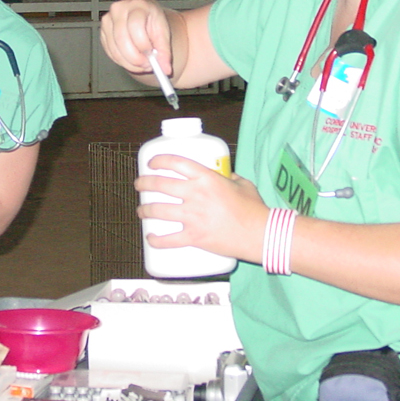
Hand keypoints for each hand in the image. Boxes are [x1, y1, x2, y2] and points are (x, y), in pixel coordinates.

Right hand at [100, 0, 174, 76]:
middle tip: (147, 66)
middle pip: (122, 38)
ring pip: (114, 48)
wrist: (144, 17)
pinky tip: (132, 61)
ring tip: (142, 64)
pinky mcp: (103, 32)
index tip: (151, 55)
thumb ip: (164, 51)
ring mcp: (108, 20)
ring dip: (129, 62)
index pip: (135, 25)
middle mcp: (119, 9)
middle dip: (135, 57)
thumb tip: (165, 69)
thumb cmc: (153, 22)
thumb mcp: (164, 33)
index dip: (143, 44)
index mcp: (138, 4)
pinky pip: (110, 52)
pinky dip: (121, 61)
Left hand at [135, 153, 266, 261]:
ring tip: (141, 210)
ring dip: (145, 210)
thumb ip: (230, 177)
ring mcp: (193, 216)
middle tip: (140, 185)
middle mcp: (195, 194)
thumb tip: (224, 175)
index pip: (176, 162)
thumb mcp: (242, 184)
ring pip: (158, 211)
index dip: (159, 160)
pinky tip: (150, 238)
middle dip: (144, 183)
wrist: (260, 234)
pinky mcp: (194, 237)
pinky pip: (168, 240)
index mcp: (206, 178)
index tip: (151, 163)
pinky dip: (156, 240)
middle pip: (160, 185)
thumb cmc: (253, 208)